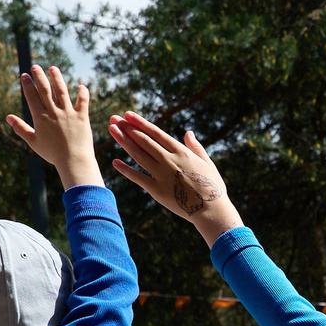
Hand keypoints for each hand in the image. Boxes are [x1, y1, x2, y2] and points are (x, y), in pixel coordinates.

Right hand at [6, 66, 102, 188]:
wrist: (73, 161)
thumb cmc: (52, 153)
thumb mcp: (33, 141)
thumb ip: (20, 128)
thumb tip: (8, 117)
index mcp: (40, 117)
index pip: (32, 96)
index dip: (27, 84)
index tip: (24, 75)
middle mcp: (54, 112)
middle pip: (45, 89)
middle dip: (39, 76)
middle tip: (35, 66)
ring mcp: (69, 113)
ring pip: (62, 91)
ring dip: (57, 78)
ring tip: (53, 68)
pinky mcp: (82, 117)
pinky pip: (83, 101)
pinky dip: (82, 93)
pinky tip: (80, 85)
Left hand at [106, 112, 242, 242]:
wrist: (212, 211)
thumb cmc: (213, 188)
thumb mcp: (208, 164)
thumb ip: (196, 148)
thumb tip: (188, 133)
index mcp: (181, 152)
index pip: (156, 133)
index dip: (140, 123)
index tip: (128, 114)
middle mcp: (169, 160)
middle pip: (144, 140)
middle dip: (127, 128)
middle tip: (114, 119)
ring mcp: (161, 175)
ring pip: (138, 154)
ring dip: (123, 141)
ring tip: (112, 130)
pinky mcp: (157, 190)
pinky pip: (138, 178)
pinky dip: (126, 170)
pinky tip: (115, 162)